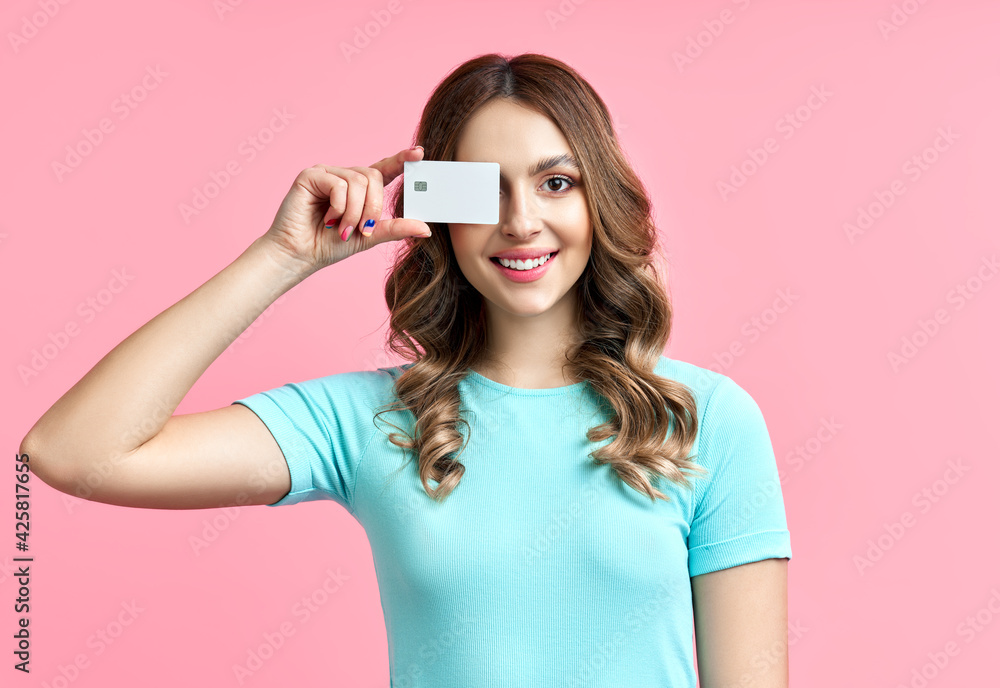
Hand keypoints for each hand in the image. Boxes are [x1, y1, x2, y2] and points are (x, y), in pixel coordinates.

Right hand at [261, 146, 431, 274]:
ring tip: (342, 228)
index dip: (401, 160)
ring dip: (354, 212)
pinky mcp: (311, 175)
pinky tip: (327, 219)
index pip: (384, 169)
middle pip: (373, 176)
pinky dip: (339, 206)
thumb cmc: (329, 245)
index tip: (419, 152)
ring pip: (357, 181)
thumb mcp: (369, 236)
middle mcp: (343, 177)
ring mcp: (327, 173)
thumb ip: (395, 228)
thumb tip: (425, 228)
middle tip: (362, 229)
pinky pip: (338, 184)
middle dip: (372, 207)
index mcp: (359, 189)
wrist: (299, 255)